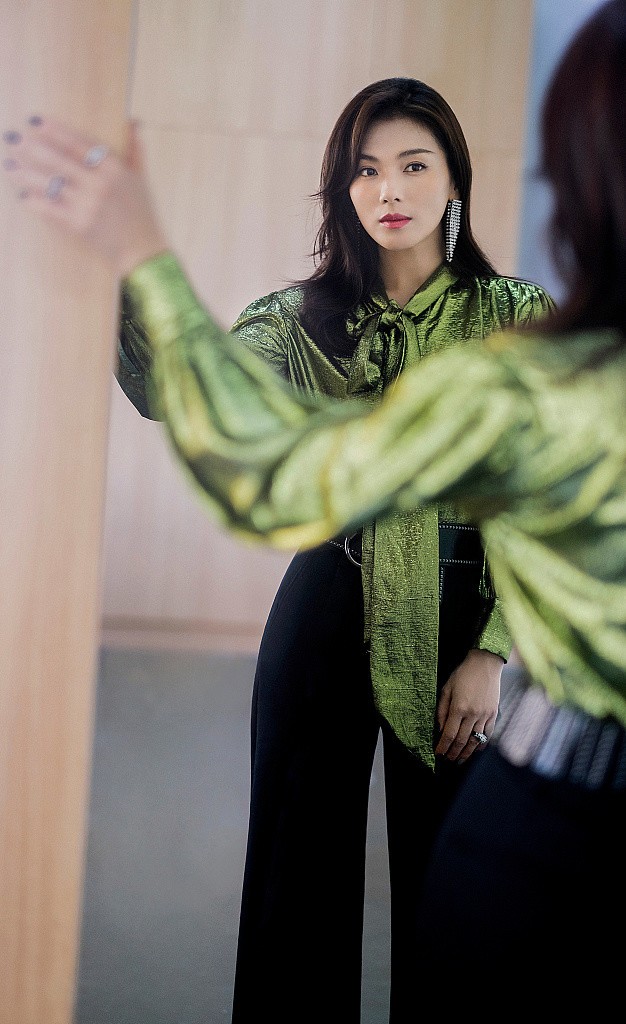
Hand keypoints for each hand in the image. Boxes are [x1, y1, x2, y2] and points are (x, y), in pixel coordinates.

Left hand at [1, 116, 167, 278]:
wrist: (143, 252)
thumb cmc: (142, 215)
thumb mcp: (141, 179)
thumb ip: (135, 150)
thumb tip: (133, 122)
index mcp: (115, 169)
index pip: (79, 144)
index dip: (55, 131)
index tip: (35, 121)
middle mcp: (99, 184)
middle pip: (59, 161)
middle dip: (32, 148)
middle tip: (11, 137)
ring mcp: (88, 205)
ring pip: (51, 184)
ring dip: (26, 174)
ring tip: (8, 164)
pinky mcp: (79, 225)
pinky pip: (51, 210)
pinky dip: (35, 202)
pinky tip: (22, 196)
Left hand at [434, 648, 502, 762]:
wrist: (485, 664)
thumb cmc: (463, 674)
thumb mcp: (446, 689)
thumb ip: (442, 710)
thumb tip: (441, 729)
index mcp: (458, 708)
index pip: (449, 734)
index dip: (443, 747)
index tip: (438, 754)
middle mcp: (472, 714)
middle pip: (462, 741)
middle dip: (453, 753)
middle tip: (447, 760)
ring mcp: (485, 715)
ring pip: (475, 741)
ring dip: (466, 753)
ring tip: (459, 760)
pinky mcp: (494, 714)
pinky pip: (488, 734)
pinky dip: (481, 744)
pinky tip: (475, 749)